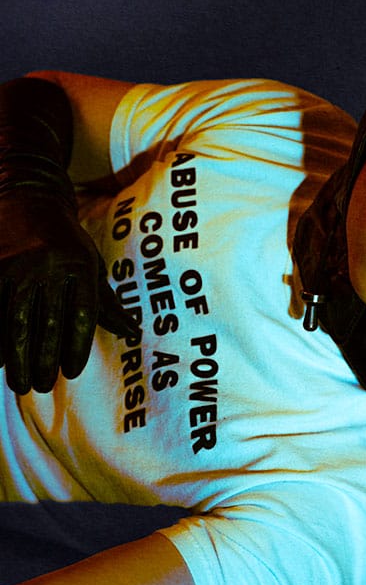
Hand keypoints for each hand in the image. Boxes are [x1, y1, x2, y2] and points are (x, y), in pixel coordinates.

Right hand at [0, 192, 134, 393]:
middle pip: (47, 323)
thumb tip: (131, 332)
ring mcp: (17, 265)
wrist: (29, 197)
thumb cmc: (67, 241)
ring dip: (15, 356)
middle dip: (43, 359)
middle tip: (40, 386)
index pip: (82, 315)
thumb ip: (106, 302)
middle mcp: (48, 265)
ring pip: (15, 319)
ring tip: (19, 383)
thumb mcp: (92, 265)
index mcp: (80, 266)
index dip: (76, 347)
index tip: (70, 373)